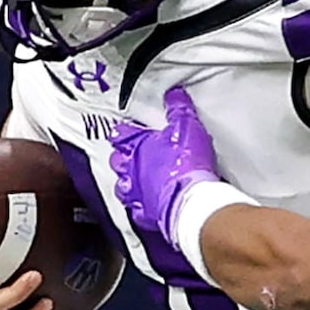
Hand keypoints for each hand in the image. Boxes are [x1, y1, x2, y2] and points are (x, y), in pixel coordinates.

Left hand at [109, 85, 222, 262]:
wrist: (191, 198)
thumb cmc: (186, 164)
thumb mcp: (187, 127)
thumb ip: (178, 110)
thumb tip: (175, 97)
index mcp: (138, 146)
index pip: (122, 135)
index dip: (123, 132)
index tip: (124, 132)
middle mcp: (133, 170)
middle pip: (118, 161)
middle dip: (122, 158)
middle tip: (127, 156)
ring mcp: (137, 193)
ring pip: (122, 187)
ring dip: (127, 184)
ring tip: (132, 183)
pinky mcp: (147, 213)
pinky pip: (138, 211)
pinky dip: (141, 209)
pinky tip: (147, 208)